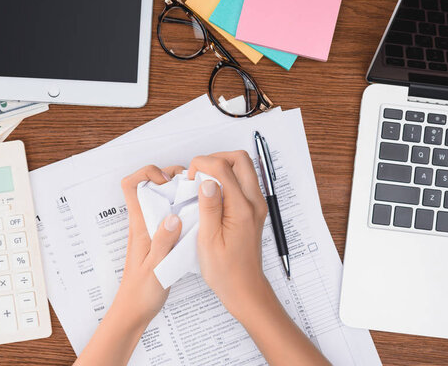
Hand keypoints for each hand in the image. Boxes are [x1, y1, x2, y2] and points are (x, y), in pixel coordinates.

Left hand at [75, 164, 185, 365]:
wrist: (134, 311)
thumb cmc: (141, 292)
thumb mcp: (155, 267)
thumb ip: (163, 242)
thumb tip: (172, 217)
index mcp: (139, 225)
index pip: (131, 185)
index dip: (147, 173)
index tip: (167, 180)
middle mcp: (143, 223)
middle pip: (148, 185)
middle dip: (168, 176)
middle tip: (187, 183)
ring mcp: (150, 230)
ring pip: (159, 199)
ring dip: (175, 191)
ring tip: (195, 196)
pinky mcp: (158, 239)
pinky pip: (167, 214)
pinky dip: (180, 208)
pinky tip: (194, 216)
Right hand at [188, 151, 269, 317]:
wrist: (244, 288)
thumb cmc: (225, 270)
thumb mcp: (208, 240)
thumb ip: (209, 207)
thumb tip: (206, 181)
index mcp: (242, 208)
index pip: (224, 168)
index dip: (203, 165)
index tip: (190, 178)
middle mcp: (254, 202)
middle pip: (240, 159)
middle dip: (216, 159)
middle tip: (198, 174)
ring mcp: (256, 204)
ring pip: (243, 168)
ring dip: (222, 168)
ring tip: (202, 184)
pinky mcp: (253, 209)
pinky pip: (242, 182)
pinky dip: (226, 179)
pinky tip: (211, 194)